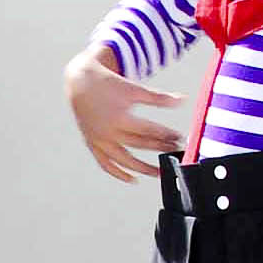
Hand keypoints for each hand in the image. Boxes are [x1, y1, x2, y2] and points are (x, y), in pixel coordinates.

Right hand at [64, 47, 184, 181]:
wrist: (80, 83)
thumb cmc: (109, 84)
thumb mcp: (135, 89)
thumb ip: (158, 98)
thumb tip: (182, 100)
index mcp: (119, 118)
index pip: (149, 131)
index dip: (166, 135)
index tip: (180, 138)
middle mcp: (108, 132)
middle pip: (139, 145)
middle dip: (160, 148)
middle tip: (176, 151)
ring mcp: (99, 141)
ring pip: (123, 161)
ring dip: (142, 168)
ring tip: (159, 173)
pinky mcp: (92, 144)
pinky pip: (105, 164)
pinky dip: (118, 173)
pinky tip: (133, 179)